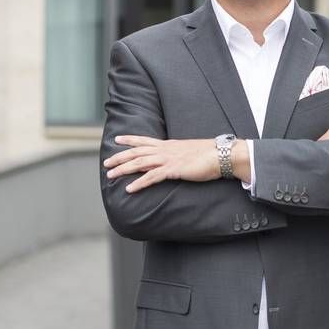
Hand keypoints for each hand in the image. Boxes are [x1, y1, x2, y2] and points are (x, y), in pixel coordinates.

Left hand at [104, 136, 219, 192]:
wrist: (222, 155)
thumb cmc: (210, 155)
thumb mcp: (190, 152)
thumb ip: (179, 155)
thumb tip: (174, 160)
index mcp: (169, 145)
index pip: (144, 140)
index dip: (129, 140)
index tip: (117, 139)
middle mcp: (165, 150)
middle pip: (137, 152)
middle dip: (119, 157)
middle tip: (106, 163)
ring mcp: (168, 159)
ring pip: (140, 163)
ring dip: (123, 169)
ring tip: (111, 176)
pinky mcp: (174, 170)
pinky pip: (152, 177)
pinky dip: (139, 183)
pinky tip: (129, 189)